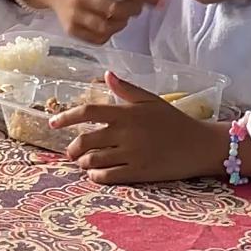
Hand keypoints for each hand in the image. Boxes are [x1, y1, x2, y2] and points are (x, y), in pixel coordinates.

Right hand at [21, 0, 158, 43]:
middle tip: (135, 8)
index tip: (153, 0)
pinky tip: (107, 23)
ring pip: (107, 28)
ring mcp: (74, 14)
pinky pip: (96, 39)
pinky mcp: (70, 28)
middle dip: (132, 11)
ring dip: (121, 23)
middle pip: (116, 10)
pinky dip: (108, 33)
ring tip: (120, 15)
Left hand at [51, 71, 222, 183]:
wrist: (198, 145)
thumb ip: (127, 89)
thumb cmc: (173, 120)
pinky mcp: (138, 172)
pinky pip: (107, 176)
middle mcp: (125, 132)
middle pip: (85, 140)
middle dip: (73, 148)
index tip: (52, 123)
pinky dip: (96, 176)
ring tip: (85, 162)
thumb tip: (106, 74)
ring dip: (84, 162)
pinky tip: (97, 173)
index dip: (66, 117)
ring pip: (93, 160)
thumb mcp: (151, 100)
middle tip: (73, 151)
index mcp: (126, 112)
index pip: (88, 112)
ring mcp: (131, 153)